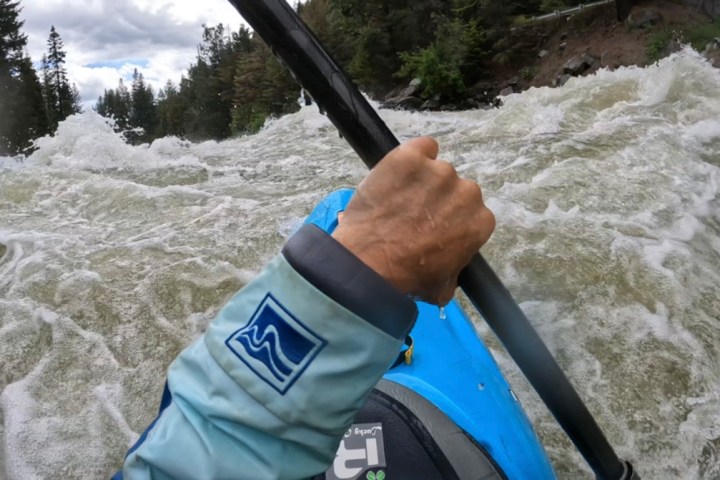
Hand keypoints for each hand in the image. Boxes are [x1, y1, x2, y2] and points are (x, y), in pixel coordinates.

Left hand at [332, 137, 494, 304]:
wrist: (370, 262)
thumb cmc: (407, 277)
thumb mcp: (441, 288)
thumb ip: (455, 271)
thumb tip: (451, 270)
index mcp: (480, 221)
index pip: (471, 213)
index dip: (451, 220)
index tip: (434, 227)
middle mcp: (467, 192)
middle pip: (455, 189)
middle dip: (437, 200)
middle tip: (412, 215)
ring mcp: (439, 171)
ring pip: (435, 170)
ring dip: (421, 181)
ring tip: (397, 200)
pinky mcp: (411, 156)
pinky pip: (422, 147)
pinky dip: (413, 157)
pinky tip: (399, 172)